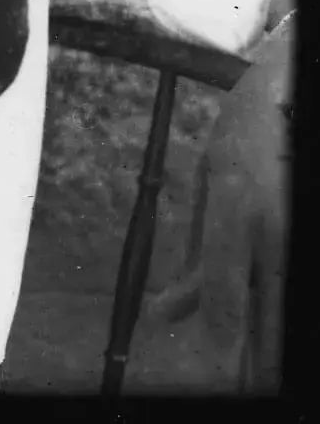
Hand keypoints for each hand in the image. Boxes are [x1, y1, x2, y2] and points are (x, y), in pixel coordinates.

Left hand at [141, 14, 292, 391]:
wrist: (294, 85)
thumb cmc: (247, 126)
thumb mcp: (210, 179)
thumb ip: (196, 253)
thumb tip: (166, 312)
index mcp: (238, 215)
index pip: (224, 306)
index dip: (217, 354)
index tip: (202, 377)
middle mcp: (275, 232)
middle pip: (265, 329)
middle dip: (247, 370)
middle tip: (232, 388)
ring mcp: (299, 235)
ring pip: (284, 318)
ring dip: (265, 350)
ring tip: (244, 374)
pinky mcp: (309, 234)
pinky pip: (293, 292)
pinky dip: (279, 314)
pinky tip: (265, 325)